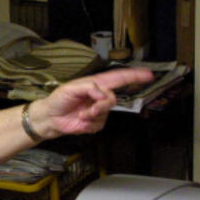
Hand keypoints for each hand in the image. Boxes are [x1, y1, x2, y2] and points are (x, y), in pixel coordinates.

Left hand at [39, 67, 154, 136]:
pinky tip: (80, 121)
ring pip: (106, 113)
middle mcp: (100, 96)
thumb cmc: (58, 100)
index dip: (134, 76)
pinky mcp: (96, 122)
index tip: (149, 75)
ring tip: (80, 115)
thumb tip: (103, 94)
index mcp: (96, 84)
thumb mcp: (71, 88)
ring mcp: (99, 110)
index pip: (118, 78)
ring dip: (92, 115)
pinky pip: (100, 124)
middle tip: (90, 110)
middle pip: (113, 99)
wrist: (50, 118)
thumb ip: (89, 88)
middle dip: (102, 105)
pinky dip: (89, 124)